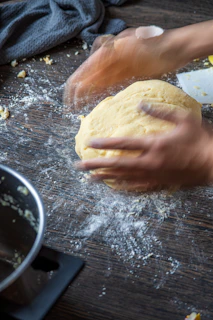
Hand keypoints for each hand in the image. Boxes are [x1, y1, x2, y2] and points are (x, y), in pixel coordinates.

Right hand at [63, 27, 188, 107]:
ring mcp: (118, 67)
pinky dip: (102, 92)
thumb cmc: (155, 44)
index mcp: (107, 52)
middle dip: (79, 92)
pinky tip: (96, 100)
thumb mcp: (130, 46)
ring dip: (88, 94)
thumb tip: (93, 62)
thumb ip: (111, 55)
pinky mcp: (127, 74)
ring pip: (97, 82)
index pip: (84, 70)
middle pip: (88, 77)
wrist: (175, 48)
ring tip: (79, 106)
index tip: (69, 99)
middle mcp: (109, 59)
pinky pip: (110, 85)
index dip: (74, 86)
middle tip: (72, 106)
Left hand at [76, 104, 212, 189]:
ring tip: (91, 178)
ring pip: (124, 178)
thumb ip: (160, 111)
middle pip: (117, 164)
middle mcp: (149, 161)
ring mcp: (153, 174)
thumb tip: (141, 104)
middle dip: (97, 165)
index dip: (105, 143)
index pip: (123, 144)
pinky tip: (115, 188)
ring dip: (106, 177)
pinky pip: (138, 187)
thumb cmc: (200, 140)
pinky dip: (125, 188)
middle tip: (80, 166)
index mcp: (154, 144)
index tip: (90, 143)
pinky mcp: (160, 183)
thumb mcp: (183, 119)